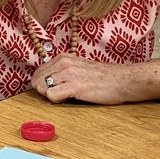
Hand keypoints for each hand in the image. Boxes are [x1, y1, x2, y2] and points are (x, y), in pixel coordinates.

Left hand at [31, 54, 159, 104]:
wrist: (122, 80)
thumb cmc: (103, 78)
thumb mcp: (79, 67)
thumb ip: (63, 71)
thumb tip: (46, 82)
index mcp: (63, 57)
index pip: (38, 72)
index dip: (41, 84)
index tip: (52, 89)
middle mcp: (64, 62)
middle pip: (37, 80)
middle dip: (43, 91)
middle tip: (59, 95)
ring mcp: (69, 73)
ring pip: (42, 87)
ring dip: (50, 95)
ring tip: (65, 96)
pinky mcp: (75, 85)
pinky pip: (52, 95)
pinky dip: (57, 100)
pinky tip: (70, 98)